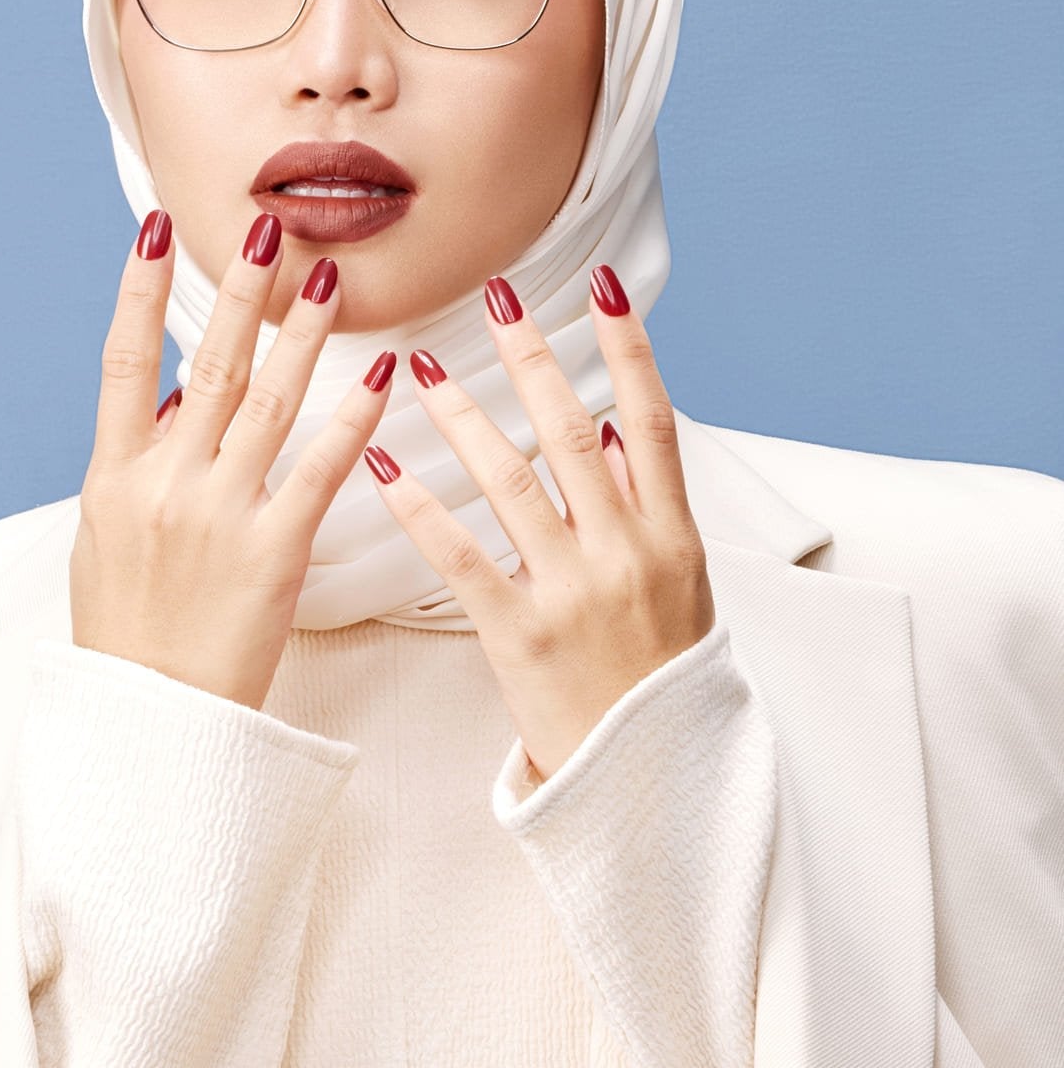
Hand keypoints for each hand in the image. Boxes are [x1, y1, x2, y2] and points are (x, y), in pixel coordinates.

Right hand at [70, 208, 397, 711]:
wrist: (151, 721)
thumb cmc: (128, 636)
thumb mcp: (105, 544)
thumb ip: (136, 469)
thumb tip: (172, 405)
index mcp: (113, 477)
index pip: (123, 360)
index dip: (138, 289)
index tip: (158, 228)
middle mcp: (164, 482)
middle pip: (209, 364)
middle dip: (241, 291)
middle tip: (269, 229)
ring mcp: (218, 513)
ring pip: (269, 400)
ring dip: (302, 332)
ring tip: (331, 277)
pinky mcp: (273, 551)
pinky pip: (321, 466)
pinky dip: (353, 413)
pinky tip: (382, 368)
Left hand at [363, 265, 715, 784]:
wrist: (649, 778)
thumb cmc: (659, 681)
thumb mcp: (681, 588)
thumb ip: (647, 507)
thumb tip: (604, 429)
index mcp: (673, 536)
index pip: (652, 418)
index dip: (627, 348)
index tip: (596, 289)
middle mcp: (626, 552)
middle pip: (572, 431)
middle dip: (530, 357)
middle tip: (493, 296)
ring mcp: (574, 592)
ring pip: (511, 481)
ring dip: (462, 414)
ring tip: (421, 367)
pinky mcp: (522, 636)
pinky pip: (461, 558)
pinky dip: (420, 508)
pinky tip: (385, 465)